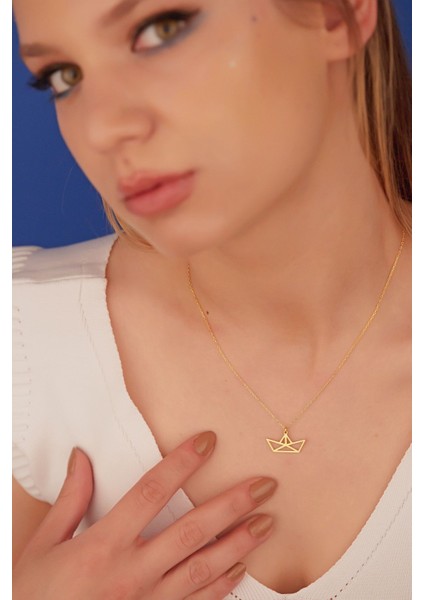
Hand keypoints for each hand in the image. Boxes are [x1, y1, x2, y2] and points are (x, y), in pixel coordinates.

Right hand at [13, 431, 276, 598]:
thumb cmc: (34, 597)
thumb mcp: (42, 546)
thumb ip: (70, 501)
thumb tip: (82, 458)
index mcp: (103, 545)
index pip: (151, 493)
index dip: (182, 463)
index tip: (207, 441)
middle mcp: (132, 572)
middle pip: (191, 531)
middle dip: (231, 505)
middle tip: (264, 486)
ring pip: (202, 568)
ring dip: (238, 544)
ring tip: (267, 523)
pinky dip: (222, 585)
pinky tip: (241, 569)